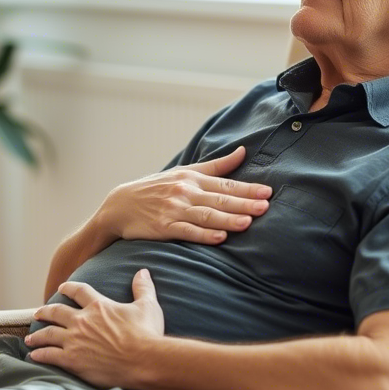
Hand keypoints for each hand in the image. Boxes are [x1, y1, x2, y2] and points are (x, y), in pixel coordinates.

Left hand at [26, 269, 164, 389]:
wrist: (144, 361)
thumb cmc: (147, 334)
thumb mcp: (148, 306)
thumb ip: (143, 288)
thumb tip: (142, 272)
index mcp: (98, 306)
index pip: (78, 291)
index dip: (68, 288)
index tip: (61, 288)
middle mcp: (82, 321)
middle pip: (56, 312)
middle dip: (45, 312)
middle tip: (37, 314)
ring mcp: (74, 341)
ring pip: (48, 334)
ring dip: (37, 335)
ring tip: (30, 338)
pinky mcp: (72, 360)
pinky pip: (50, 355)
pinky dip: (40, 355)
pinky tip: (33, 356)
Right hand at [95, 145, 271, 244]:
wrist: (120, 205)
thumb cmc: (156, 189)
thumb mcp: (184, 172)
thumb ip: (216, 166)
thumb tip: (243, 151)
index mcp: (191, 179)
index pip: (225, 184)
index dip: (247, 189)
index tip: (267, 192)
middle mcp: (185, 193)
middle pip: (219, 200)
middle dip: (243, 203)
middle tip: (265, 206)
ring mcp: (174, 211)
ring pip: (206, 216)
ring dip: (227, 219)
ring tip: (248, 222)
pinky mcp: (164, 228)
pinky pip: (187, 232)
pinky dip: (204, 234)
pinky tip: (220, 237)